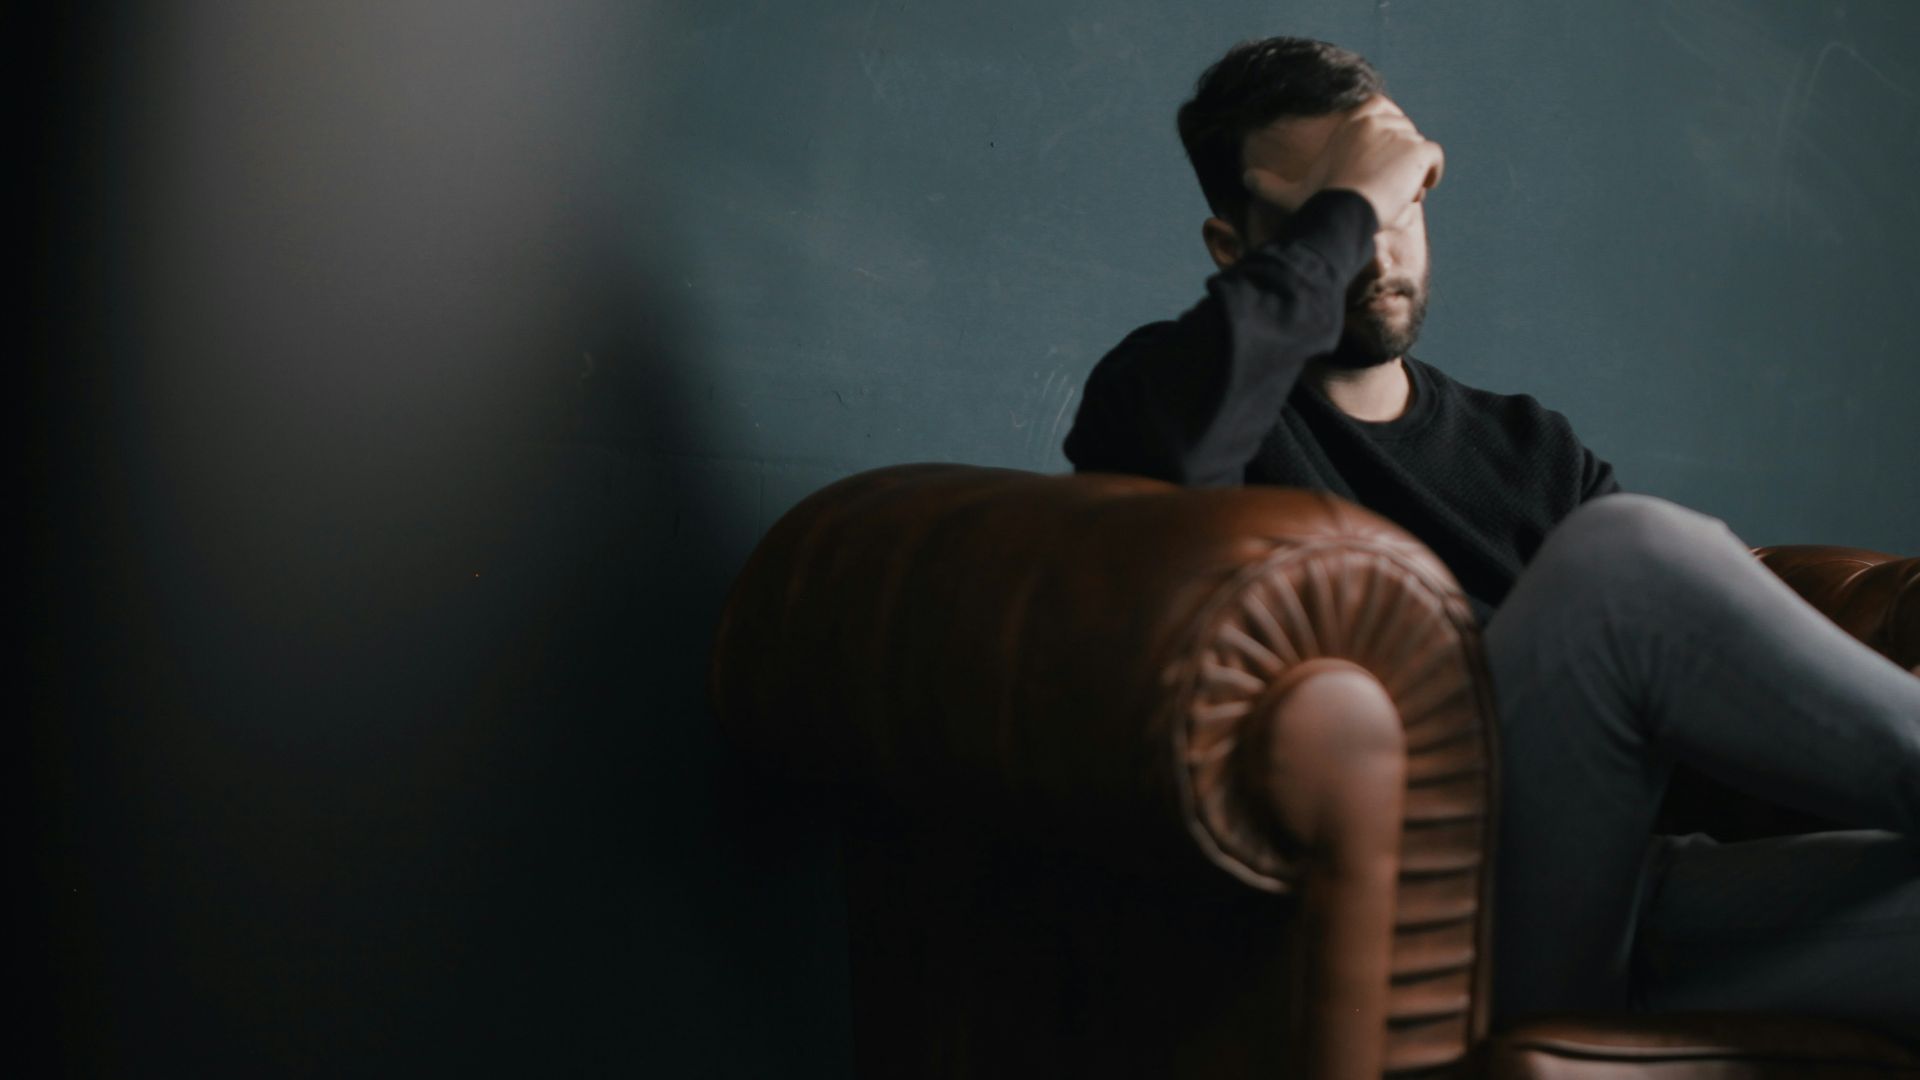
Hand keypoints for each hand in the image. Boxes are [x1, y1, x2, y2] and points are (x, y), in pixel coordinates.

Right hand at [1242, 96, 1444, 231]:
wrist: (1342, 211)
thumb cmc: (1317, 203)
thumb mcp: (1290, 192)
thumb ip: (1268, 184)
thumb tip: (1243, 179)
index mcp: (1353, 120)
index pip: (1382, 114)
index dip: (1382, 141)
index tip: (1376, 166)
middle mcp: (1378, 118)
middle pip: (1402, 135)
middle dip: (1397, 159)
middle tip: (1383, 189)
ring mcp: (1400, 132)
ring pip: (1417, 151)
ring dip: (1411, 173)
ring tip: (1394, 197)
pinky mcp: (1419, 150)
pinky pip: (1434, 160)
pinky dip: (1430, 175)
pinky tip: (1414, 192)